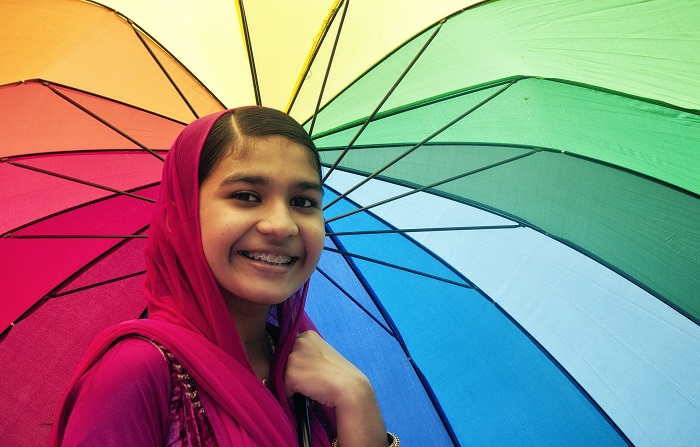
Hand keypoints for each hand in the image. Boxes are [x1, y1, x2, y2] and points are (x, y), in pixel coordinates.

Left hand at [285, 331, 386, 446]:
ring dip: (295, 383)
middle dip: (295, 370)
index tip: (314, 367)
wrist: (348, 388)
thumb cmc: (339, 373)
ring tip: (313, 384)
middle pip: (285, 361)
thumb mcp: (323, 354)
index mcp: (307, 335)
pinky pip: (286, 388)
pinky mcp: (291, 374)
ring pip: (284, 375)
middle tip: (314, 376)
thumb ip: (308, 353)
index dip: (301, 361)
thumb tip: (295, 364)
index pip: (291, 349)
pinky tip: (310, 391)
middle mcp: (298, 342)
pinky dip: (294, 394)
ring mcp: (293, 357)